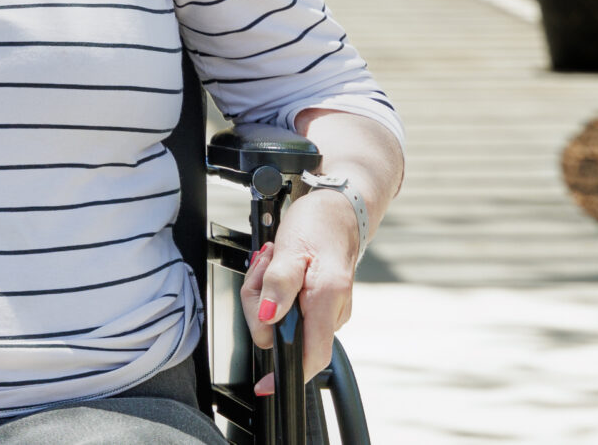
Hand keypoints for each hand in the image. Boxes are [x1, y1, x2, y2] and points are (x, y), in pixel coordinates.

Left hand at [239, 188, 361, 394]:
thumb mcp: (289, 249)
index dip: (287, 374)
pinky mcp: (321, 304)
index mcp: (327, 300)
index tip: (267, 386)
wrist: (338, 210)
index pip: (311, 356)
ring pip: (284, 320)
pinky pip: (290, 309)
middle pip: (285, 334)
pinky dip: (275, 291)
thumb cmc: (317, 225)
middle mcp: (333, 311)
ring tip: (271, 261)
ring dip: (265, 293)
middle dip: (259, 305)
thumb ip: (278, 285)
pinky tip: (278, 267)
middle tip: (260, 270)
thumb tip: (267, 318)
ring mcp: (329, 310)